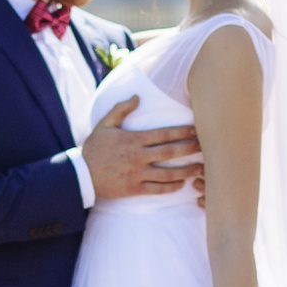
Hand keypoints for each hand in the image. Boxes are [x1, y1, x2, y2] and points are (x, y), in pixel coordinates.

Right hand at [82, 96, 202, 199]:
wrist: (80, 174)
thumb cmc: (93, 148)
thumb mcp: (104, 125)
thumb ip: (120, 109)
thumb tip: (137, 97)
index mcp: (133, 140)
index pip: (163, 134)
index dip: (182, 131)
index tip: (196, 129)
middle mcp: (138, 157)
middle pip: (170, 152)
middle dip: (190, 148)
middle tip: (205, 147)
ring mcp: (137, 174)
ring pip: (168, 173)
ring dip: (186, 170)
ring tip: (200, 168)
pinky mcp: (134, 189)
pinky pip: (157, 189)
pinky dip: (171, 187)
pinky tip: (181, 184)